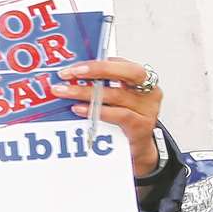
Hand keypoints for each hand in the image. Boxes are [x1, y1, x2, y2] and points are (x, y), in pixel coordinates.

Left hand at [51, 57, 162, 175]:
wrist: (135, 148)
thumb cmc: (122, 119)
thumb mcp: (112, 98)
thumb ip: (98, 84)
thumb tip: (68, 75)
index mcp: (141, 79)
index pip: (120, 63)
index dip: (96, 62)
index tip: (72, 66)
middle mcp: (148, 91)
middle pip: (129, 72)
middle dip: (97, 70)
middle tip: (68, 74)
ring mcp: (147, 109)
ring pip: (116, 95)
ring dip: (85, 92)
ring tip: (63, 92)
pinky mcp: (141, 126)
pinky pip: (118, 115)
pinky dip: (96, 111)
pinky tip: (79, 109)